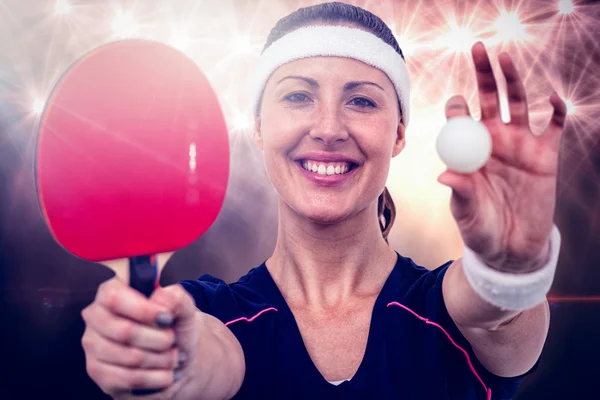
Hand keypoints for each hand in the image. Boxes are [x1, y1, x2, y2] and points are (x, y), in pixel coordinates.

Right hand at [81, 278, 198, 397]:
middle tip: (173, 340)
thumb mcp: (183, 308)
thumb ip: (176, 297)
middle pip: (125, 331)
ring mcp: (93, 344)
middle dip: (159, 339)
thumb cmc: (175, 327)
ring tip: (173, 357)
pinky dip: (155, 378)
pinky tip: (166, 374)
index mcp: (112, 291)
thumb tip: (161, 298)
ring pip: (129, 357)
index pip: (114, 298)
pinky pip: (127, 378)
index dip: (143, 310)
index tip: (167, 318)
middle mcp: (96, 315)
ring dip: (161, 359)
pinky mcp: (97, 371)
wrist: (176, 357)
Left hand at [438, 42, 565, 272]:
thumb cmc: (479, 229)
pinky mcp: (546, 155)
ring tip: (505, 58)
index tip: (456, 104)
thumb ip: (459, 192)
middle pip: (489, 98)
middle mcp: (494, 140)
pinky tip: (552, 99)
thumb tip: (444, 173)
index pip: (460, 118)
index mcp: (469, 150)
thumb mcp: (466, 214)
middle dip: (483, 74)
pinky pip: (554, 126)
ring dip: (513, 80)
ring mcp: (520, 144)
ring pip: (518, 103)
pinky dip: (556, 110)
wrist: (511, 248)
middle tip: (478, 49)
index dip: (457, 106)